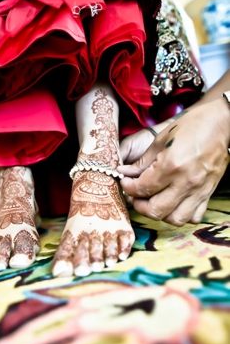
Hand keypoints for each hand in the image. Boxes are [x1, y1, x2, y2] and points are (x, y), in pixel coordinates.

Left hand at [118, 99, 229, 225]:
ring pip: (175, 219)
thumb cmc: (191, 126)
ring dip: (160, 214)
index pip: (142, 189)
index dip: (128, 188)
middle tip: (135, 196)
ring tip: (153, 201)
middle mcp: (185, 182)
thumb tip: (124, 172)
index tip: (126, 183)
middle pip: (156, 210)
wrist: (220, 123)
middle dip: (139, 205)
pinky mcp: (208, 193)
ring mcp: (199, 190)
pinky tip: (173, 204)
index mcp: (171, 165)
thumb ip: (141, 161)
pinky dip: (181, 215)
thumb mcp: (161, 140)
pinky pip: (194, 217)